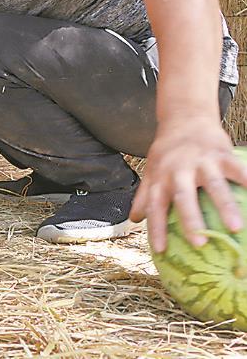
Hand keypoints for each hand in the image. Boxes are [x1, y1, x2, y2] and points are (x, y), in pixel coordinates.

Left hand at [131, 115, 246, 252]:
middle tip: (200, 244)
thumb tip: (134, 219)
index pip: (155, 207)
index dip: (156, 228)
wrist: (184, 118)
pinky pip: (237, 169)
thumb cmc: (167, 153)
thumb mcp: (151, 171)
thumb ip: (144, 195)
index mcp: (161, 178)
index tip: (161, 251)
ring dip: (225, 207)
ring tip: (236, 228)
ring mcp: (202, 162)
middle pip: (184, 197)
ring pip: (214, 186)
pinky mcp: (221, 153)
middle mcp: (179, 171)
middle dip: (191, 220)